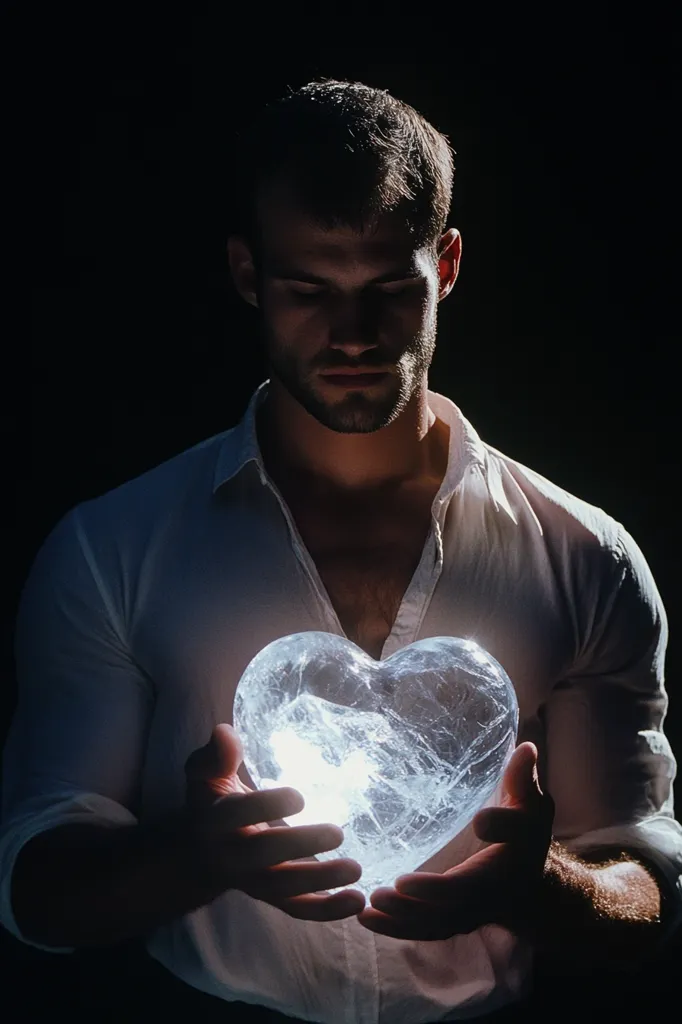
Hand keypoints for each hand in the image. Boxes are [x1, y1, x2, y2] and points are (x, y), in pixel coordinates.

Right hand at [183, 723, 364, 919]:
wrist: (198, 854)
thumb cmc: (211, 802)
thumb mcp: (204, 775)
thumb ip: (216, 756)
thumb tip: (225, 732)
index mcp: (213, 821)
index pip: (235, 815)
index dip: (265, 807)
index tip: (299, 796)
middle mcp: (230, 855)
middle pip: (263, 856)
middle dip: (300, 846)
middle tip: (337, 833)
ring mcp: (252, 881)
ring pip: (284, 888)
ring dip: (320, 881)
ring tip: (355, 869)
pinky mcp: (272, 897)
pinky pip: (297, 909)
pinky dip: (326, 910)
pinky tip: (357, 900)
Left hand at [356, 742, 554, 939]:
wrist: (529, 884)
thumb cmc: (524, 833)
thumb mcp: (530, 804)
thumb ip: (523, 779)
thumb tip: (526, 748)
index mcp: (508, 863)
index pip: (497, 856)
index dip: (491, 838)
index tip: (474, 825)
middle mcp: (489, 894)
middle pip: (456, 902)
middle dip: (423, 900)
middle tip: (388, 889)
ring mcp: (468, 913)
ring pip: (436, 923)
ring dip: (402, 919)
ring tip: (368, 906)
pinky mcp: (449, 921)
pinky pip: (424, 931)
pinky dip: (395, 929)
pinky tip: (365, 918)